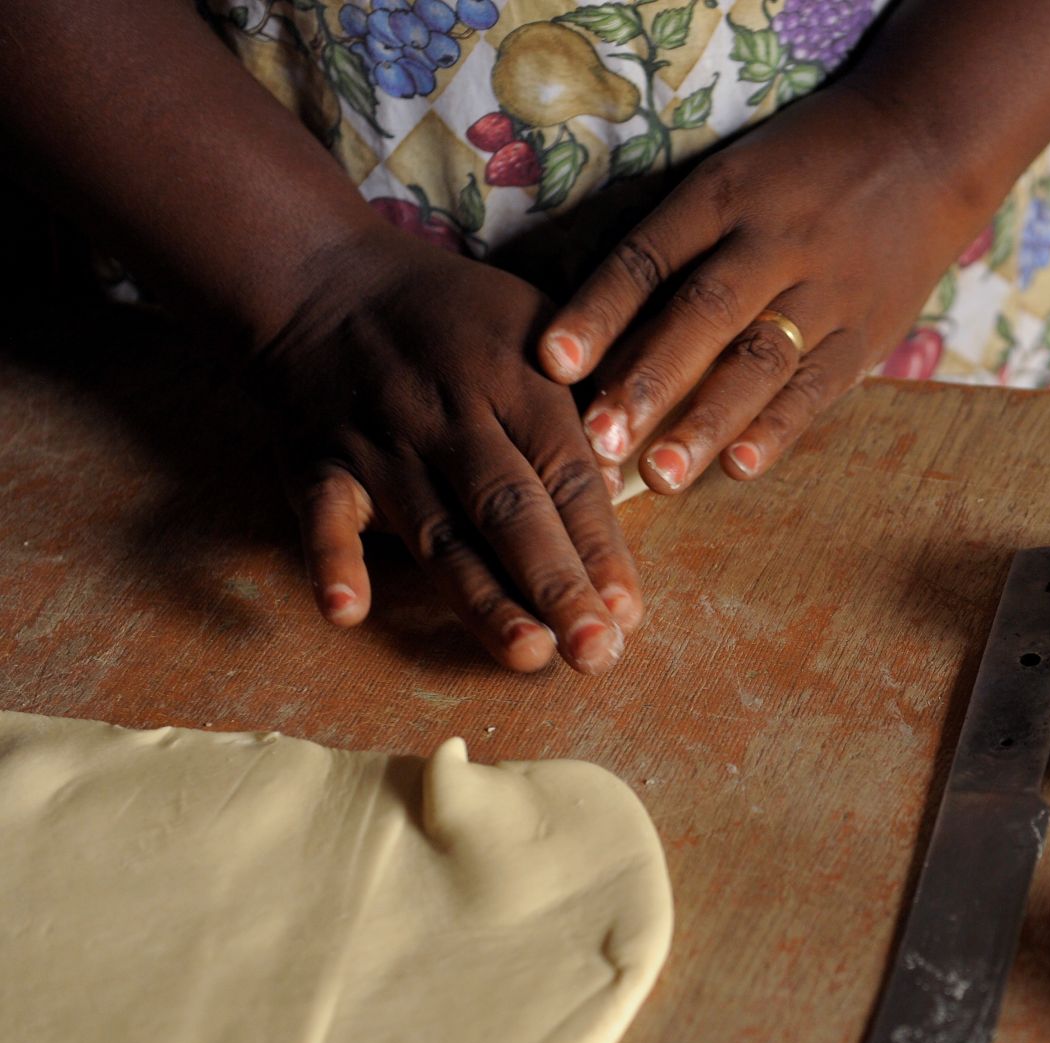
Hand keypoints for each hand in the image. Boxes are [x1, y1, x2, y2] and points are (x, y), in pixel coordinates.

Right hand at [253, 230, 642, 673]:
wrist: (319, 277)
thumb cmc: (454, 317)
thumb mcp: (537, 325)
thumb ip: (584, 399)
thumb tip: (625, 483)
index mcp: (517, 381)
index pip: (568, 475)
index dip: (600, 545)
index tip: (629, 611)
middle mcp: (451, 417)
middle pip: (509, 511)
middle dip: (556, 584)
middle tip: (595, 652)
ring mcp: (382, 444)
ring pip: (436, 533)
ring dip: (480, 598)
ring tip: (526, 654)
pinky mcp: (317, 463)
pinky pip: (323, 517)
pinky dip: (331, 561)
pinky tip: (347, 612)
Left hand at [535, 83, 983, 493]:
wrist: (924, 146)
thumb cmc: (800, 171)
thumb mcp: (734, 177)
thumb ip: (675, 245)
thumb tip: (590, 329)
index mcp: (724, 194)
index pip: (649, 256)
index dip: (598, 311)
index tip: (549, 364)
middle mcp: (774, 242)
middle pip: (702, 314)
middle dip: (646, 381)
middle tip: (597, 441)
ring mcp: (827, 291)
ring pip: (760, 360)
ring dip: (706, 421)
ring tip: (660, 475)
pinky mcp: (867, 333)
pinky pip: (818, 386)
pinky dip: (778, 429)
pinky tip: (740, 468)